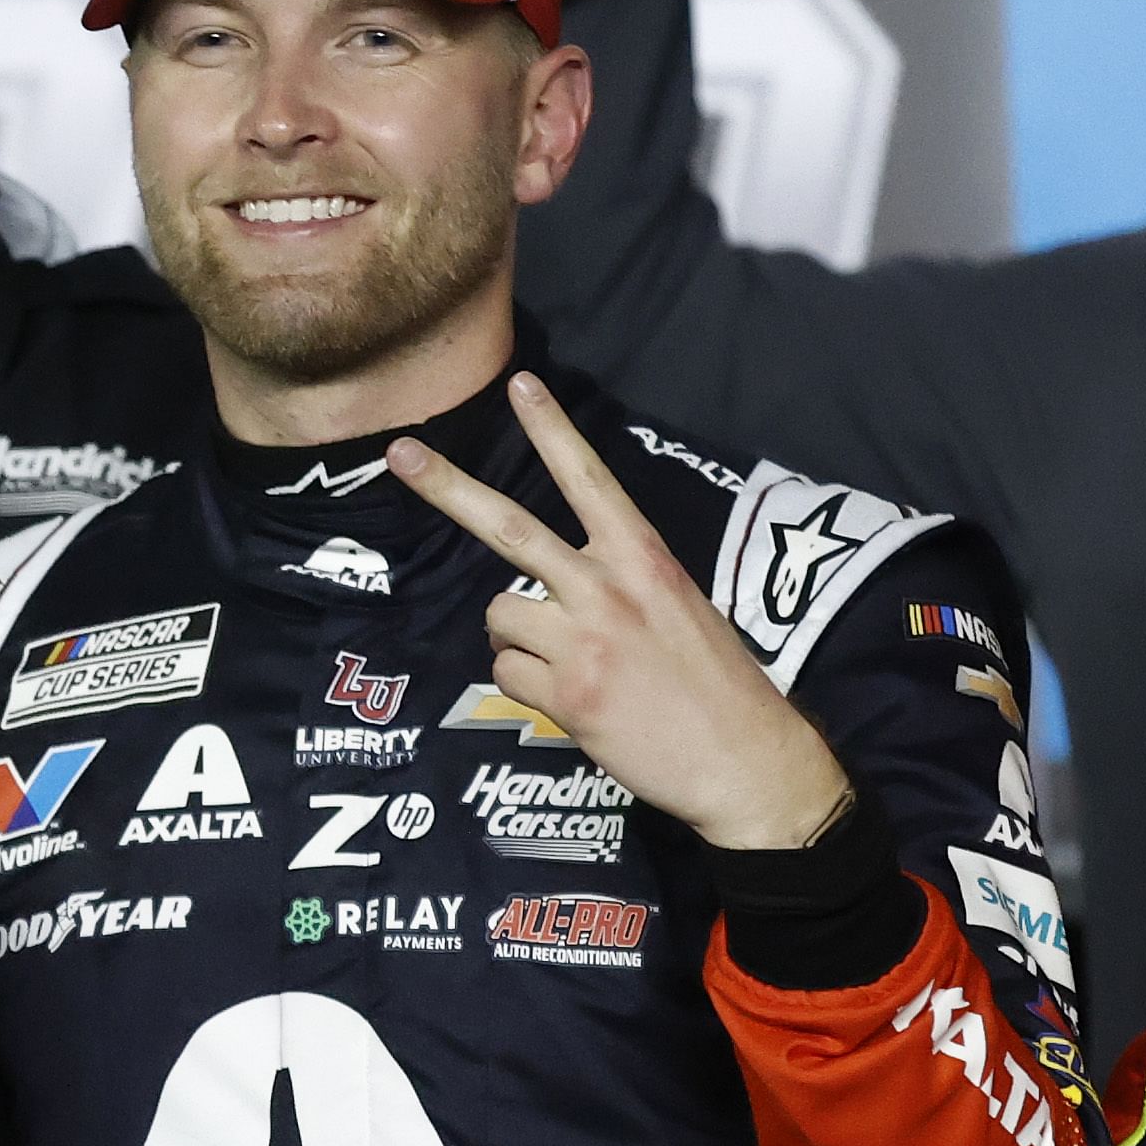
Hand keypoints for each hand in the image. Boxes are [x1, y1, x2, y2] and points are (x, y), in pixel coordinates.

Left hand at [386, 374, 847, 850]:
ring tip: (570, 664)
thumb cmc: (716, 684)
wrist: (745, 760)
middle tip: (400, 452)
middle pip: (509, 527)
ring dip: (518, 639)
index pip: (589, 479)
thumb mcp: (679, 606)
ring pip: (500, 615)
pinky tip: (574, 702)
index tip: (521, 384)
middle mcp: (608, 588)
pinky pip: (506, 673)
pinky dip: (528, 688)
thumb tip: (563, 583)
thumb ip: (621, 582)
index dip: (553, 430)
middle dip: (447, 487)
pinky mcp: (566, 694)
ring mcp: (583, 640)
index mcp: (644, 558)